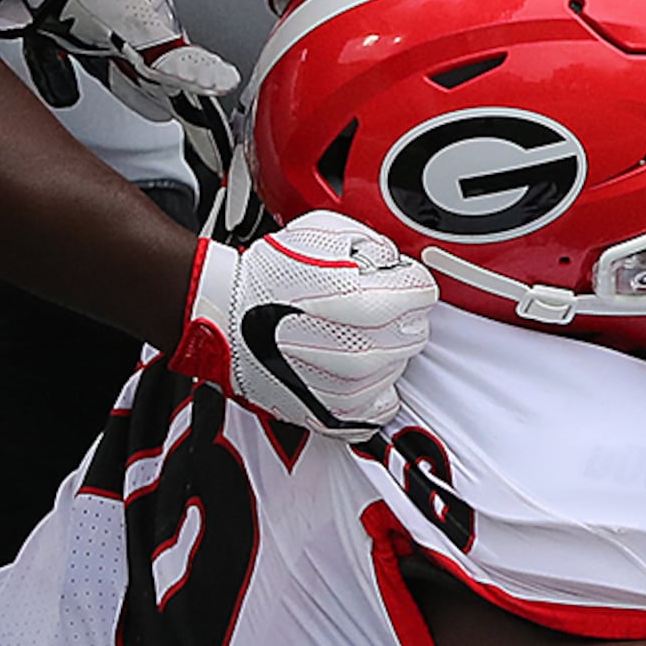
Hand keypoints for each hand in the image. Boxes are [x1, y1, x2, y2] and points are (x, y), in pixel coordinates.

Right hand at [173, 213, 434, 439]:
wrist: (222, 319)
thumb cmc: (265, 277)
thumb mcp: (323, 233)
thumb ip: (373, 244)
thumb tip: (394, 262)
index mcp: (366, 304)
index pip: (424, 292)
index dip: (406, 279)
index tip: (390, 280)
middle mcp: (362, 351)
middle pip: (417, 330)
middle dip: (398, 313)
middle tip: (365, 305)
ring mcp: (349, 387)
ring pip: (400, 366)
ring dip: (383, 349)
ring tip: (344, 333)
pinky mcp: (335, 413)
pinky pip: (381, 405)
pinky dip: (372, 388)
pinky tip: (350, 368)